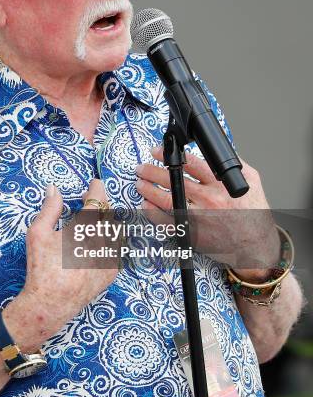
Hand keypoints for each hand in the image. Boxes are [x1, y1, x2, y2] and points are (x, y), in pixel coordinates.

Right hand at [3, 180, 117, 351]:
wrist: (50, 304)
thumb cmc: (41, 267)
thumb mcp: (38, 233)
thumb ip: (50, 208)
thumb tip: (54, 188)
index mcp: (85, 230)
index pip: (98, 200)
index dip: (97, 188)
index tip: (94, 183)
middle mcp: (103, 242)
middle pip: (109, 213)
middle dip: (100, 204)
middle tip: (87, 200)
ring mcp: (111, 258)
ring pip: (116, 230)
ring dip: (106, 220)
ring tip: (91, 220)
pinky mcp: (112, 272)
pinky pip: (117, 248)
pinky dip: (110, 238)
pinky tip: (96, 239)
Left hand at [135, 147, 279, 279]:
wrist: (256, 246)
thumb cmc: (253, 214)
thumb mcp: (252, 182)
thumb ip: (234, 165)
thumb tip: (218, 150)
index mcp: (220, 184)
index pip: (190, 164)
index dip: (170, 155)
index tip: (157, 151)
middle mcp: (208, 199)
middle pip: (173, 181)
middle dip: (152, 172)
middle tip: (141, 168)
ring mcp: (199, 217)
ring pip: (167, 200)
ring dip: (149, 190)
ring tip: (140, 183)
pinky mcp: (193, 233)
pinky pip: (167, 223)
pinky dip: (154, 214)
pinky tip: (146, 206)